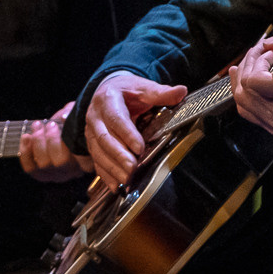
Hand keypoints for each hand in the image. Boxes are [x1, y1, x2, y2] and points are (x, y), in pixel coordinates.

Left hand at [17, 102, 90, 181]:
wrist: (59, 128)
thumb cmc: (72, 121)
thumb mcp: (76, 113)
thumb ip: (72, 114)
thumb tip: (63, 117)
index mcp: (88, 159)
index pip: (82, 161)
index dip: (71, 144)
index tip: (65, 127)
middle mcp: (72, 171)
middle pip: (60, 163)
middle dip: (52, 140)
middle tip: (51, 124)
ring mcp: (55, 174)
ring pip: (43, 165)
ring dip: (38, 142)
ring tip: (37, 125)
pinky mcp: (39, 173)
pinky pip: (30, 168)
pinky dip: (25, 151)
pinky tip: (26, 136)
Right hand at [84, 70, 187, 187]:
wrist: (107, 91)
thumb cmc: (126, 91)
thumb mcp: (142, 87)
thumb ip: (161, 92)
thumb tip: (181, 91)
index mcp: (107, 100)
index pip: (116, 118)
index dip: (127, 133)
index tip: (139, 148)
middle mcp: (95, 117)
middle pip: (104, 138)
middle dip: (118, 155)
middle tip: (132, 168)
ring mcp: (91, 133)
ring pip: (99, 153)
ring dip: (113, 168)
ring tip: (127, 179)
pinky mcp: (93, 146)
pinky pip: (97, 163)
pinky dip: (107, 176)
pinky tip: (117, 186)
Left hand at [228, 31, 272, 138]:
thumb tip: (268, 43)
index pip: (255, 81)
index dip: (258, 61)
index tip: (272, 52)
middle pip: (243, 90)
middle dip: (248, 64)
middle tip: (259, 51)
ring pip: (241, 102)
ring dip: (241, 78)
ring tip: (249, 61)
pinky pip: (247, 111)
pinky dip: (243, 93)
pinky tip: (244, 78)